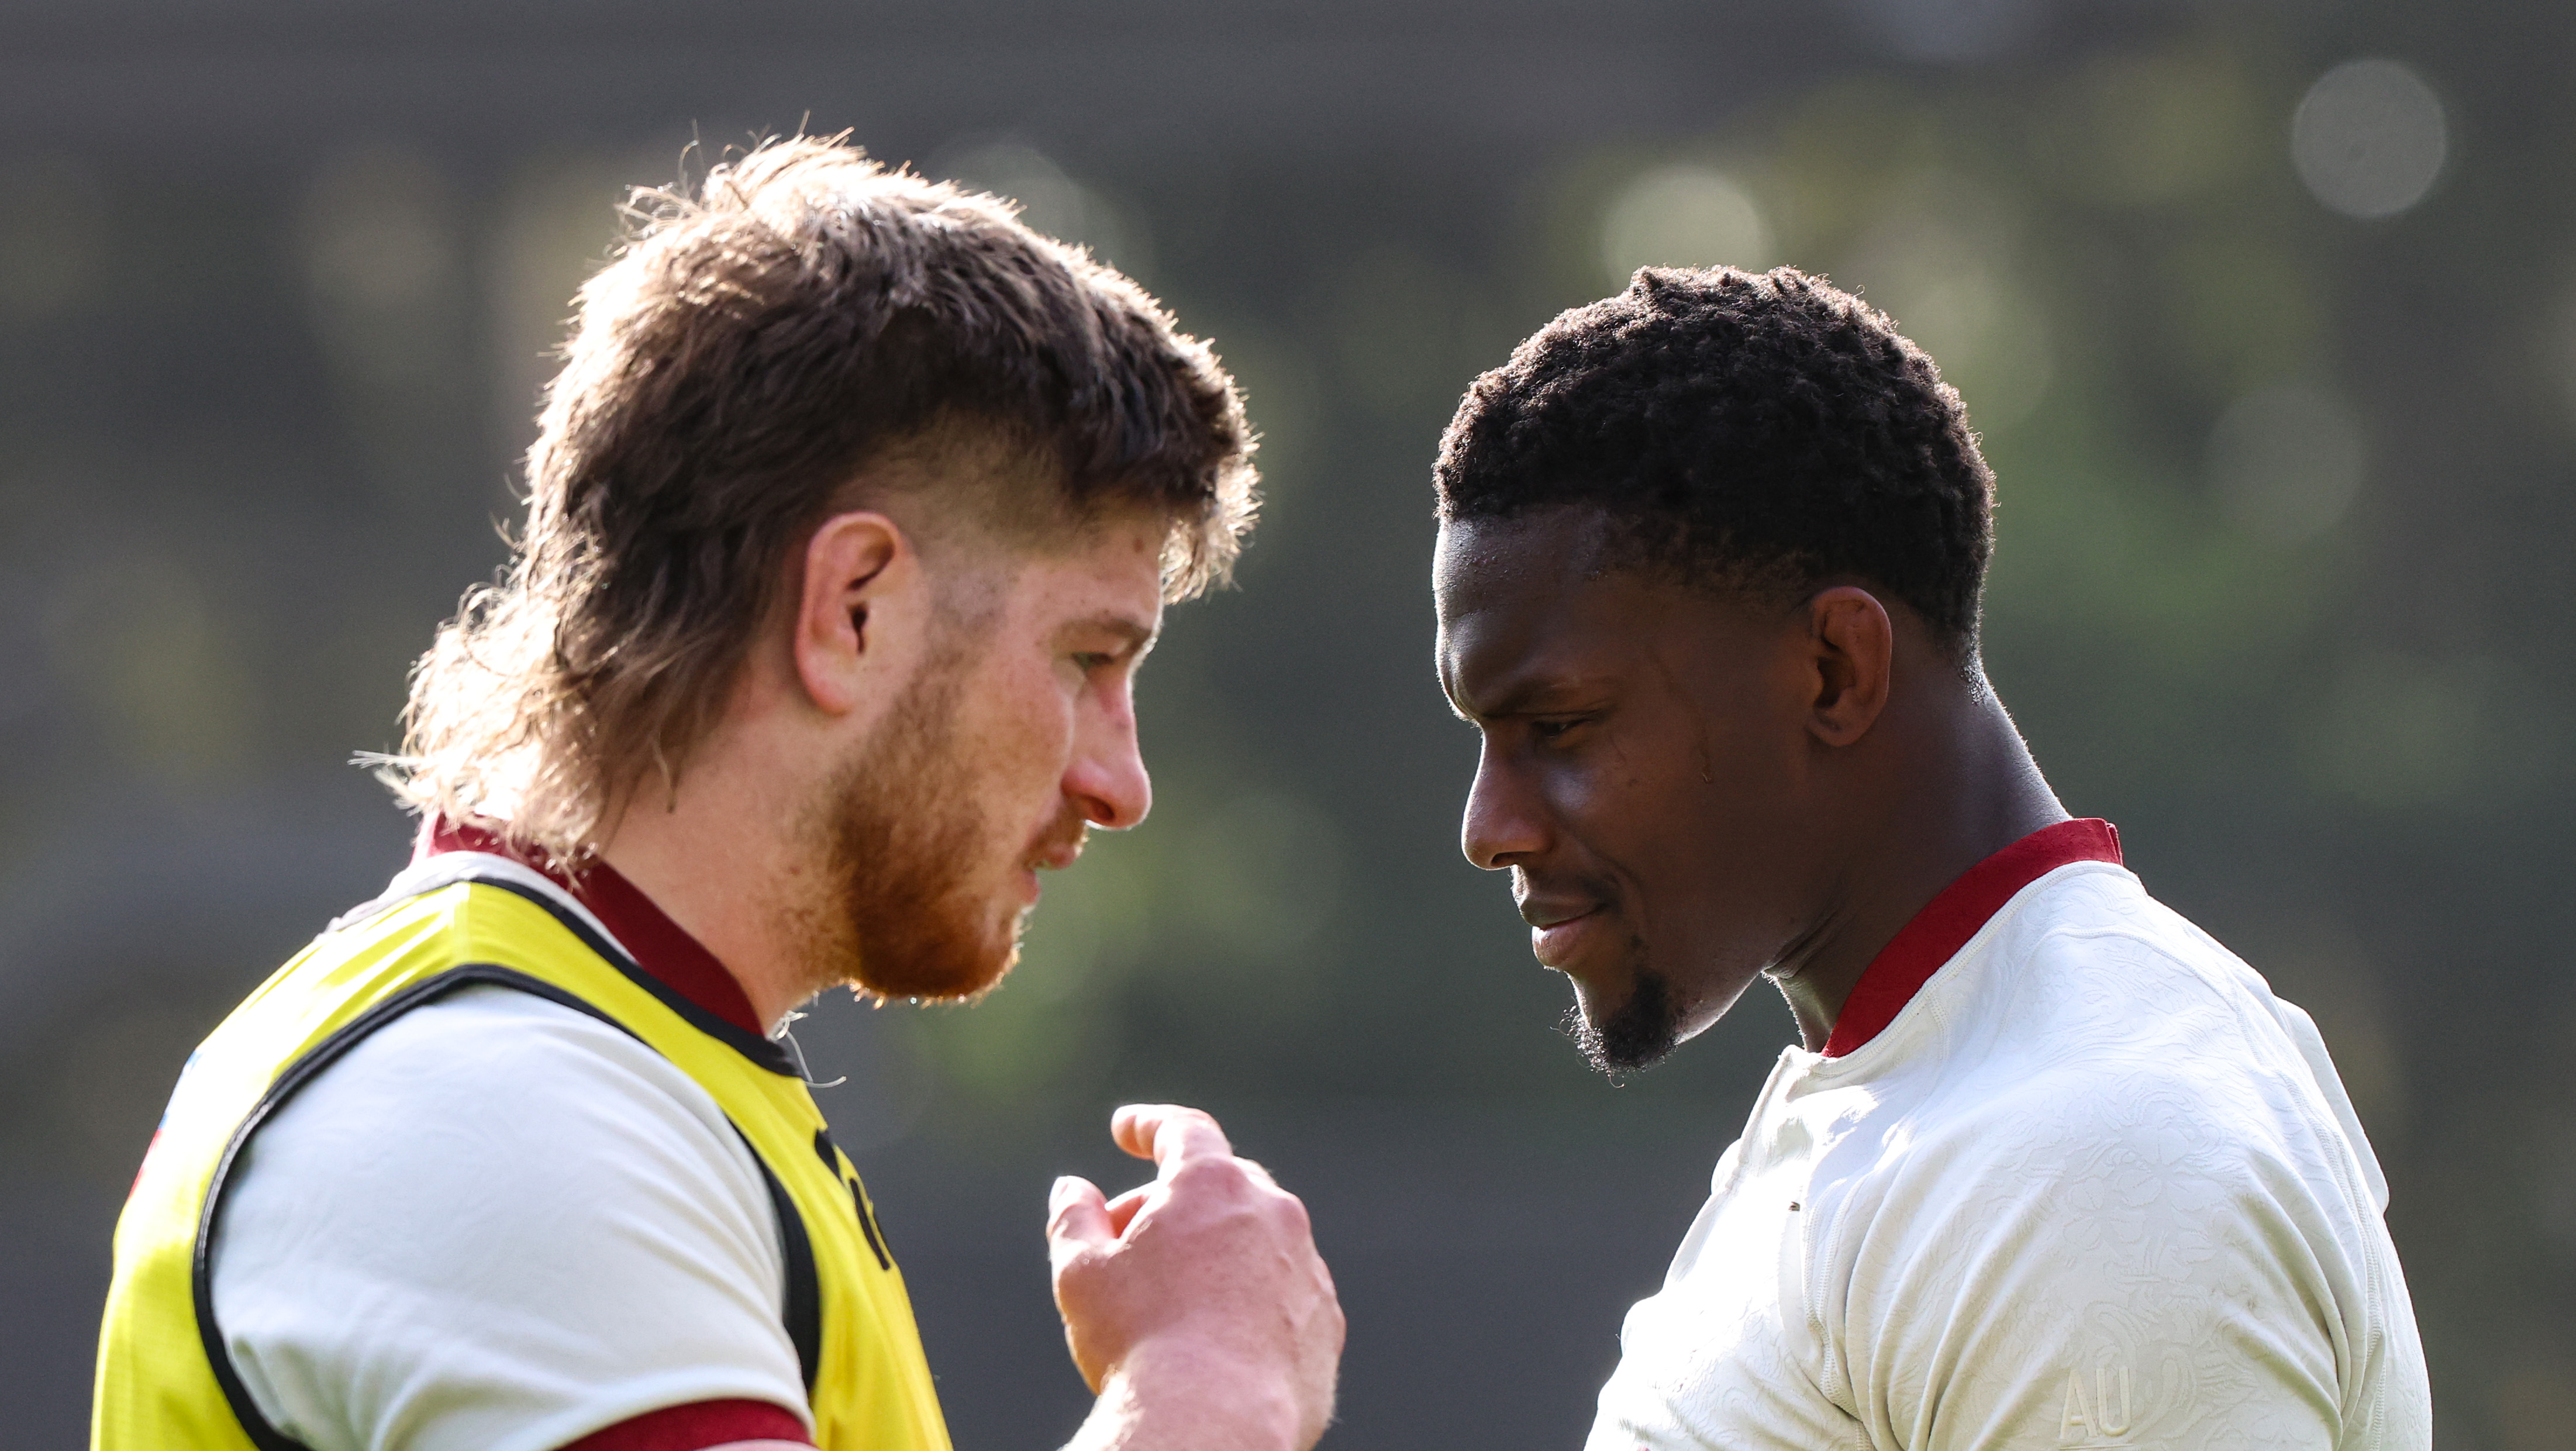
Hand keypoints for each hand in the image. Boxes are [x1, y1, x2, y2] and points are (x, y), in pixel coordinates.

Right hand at [1047, 1104, 1343, 1450]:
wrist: (1214, 1424)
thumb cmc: (1140, 1343)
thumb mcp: (1081, 1273)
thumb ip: (1073, 1218)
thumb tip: (1071, 1189)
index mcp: (1212, 1185)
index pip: (1181, 1131)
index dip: (1148, 1126)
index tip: (1126, 1129)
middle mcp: (1272, 1213)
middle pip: (1220, 1185)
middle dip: (1171, 1202)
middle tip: (1126, 1238)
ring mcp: (1307, 1268)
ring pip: (1258, 1240)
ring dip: (1216, 1252)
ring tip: (1170, 1298)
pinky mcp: (1325, 1323)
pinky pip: (1286, 1294)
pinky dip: (1252, 1299)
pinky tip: (1216, 1338)